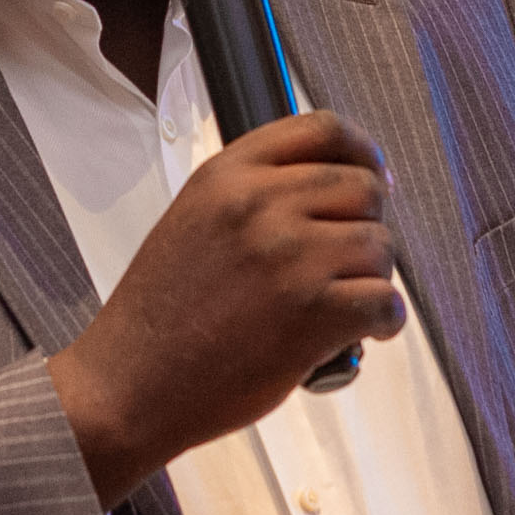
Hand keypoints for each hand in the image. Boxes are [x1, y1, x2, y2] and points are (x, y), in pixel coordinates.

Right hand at [48, 110, 404, 505]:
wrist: (128, 385)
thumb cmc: (160, 316)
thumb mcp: (193, 220)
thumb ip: (253, 194)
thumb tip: (335, 187)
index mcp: (228, 176)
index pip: (323, 129)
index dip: (363, 151)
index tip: (375, 174)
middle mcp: (260, 205)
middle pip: (363, 187)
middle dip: (367, 226)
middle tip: (351, 263)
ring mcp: (290, 258)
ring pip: (379, 246)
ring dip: (373, 279)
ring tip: (343, 306)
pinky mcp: (313, 314)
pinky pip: (386, 302)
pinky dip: (384, 323)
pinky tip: (361, 335)